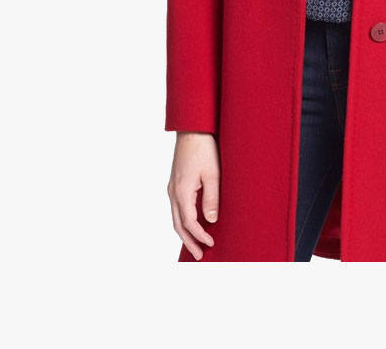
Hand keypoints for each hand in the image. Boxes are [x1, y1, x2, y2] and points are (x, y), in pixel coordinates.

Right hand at [167, 131, 219, 259]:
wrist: (193, 129)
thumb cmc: (204, 148)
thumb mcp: (213, 174)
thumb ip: (211, 198)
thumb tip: (210, 221)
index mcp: (181, 191)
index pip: (189, 223)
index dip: (199, 236)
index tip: (211, 244)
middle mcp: (173, 192)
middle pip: (178, 224)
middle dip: (188, 241)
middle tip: (198, 256)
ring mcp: (172, 187)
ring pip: (176, 217)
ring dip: (185, 232)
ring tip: (195, 245)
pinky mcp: (176, 183)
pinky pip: (177, 207)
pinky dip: (183, 220)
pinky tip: (192, 224)